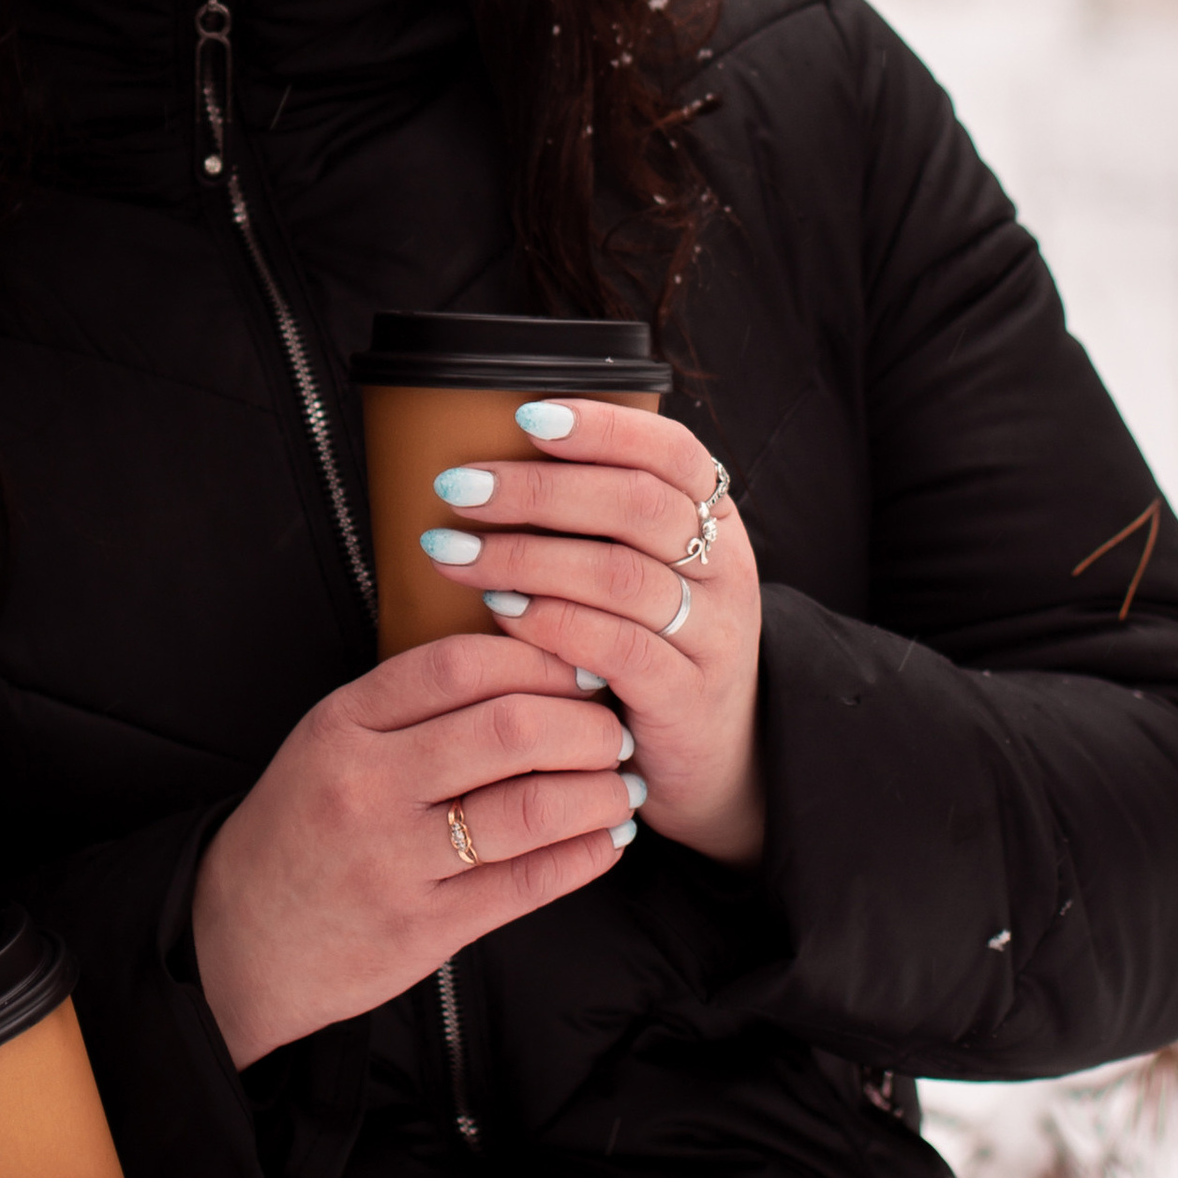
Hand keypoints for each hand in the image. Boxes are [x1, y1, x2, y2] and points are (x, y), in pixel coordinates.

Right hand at [190, 631, 642, 1066]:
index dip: (537, 658)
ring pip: (529, 808)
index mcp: (342, 725)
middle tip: (613, 730)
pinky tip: (608, 840)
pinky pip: (527, 883)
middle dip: (584, 724)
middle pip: (507, 729)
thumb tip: (532, 664)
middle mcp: (366, 785)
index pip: (460, 665)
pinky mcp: (423, 928)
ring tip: (621, 785)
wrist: (236, 941)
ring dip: (598, 792)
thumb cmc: (300, 828)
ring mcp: (394, 861)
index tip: (580, 667)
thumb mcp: (330, 742)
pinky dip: (585, 855)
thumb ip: (410, 703)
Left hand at [413, 398, 761, 867]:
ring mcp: (714, 635)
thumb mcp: (641, 571)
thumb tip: (485, 460)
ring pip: (620, 575)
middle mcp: (725, 569)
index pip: (672, 452)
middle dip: (538, 490)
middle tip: (458, 486)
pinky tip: (498, 613)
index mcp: (716, 521)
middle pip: (637, 506)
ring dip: (525, 557)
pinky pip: (619, 649)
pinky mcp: (688, 698)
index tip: (524, 417)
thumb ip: (592, 521)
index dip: (602, 428)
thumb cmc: (651, 645)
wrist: (711, 760)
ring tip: (452, 552)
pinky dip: (553, 624)